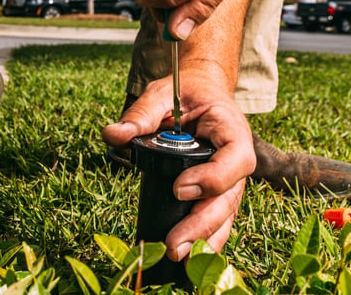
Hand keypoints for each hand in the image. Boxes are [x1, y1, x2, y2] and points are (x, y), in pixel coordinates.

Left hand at [102, 69, 254, 259]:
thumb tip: (114, 134)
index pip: (234, 159)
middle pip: (229, 197)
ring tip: (178, 258)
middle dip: (202, 224)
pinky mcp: (217, 191)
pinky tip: (187, 255)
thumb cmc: (185, 92)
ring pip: (224, 214)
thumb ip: (141, 113)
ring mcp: (230, 178)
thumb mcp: (162, 93)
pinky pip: (215, 217)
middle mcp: (237, 159)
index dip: (211, 178)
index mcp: (231, 130)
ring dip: (203, 239)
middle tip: (173, 245)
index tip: (178, 189)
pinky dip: (203, 237)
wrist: (201, 92)